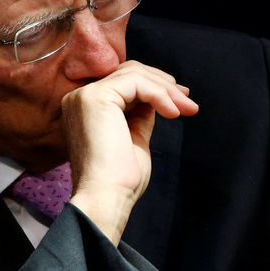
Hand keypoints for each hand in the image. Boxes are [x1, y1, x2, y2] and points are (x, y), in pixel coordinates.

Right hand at [62, 60, 197, 243]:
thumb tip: (158, 98)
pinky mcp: (96, 97)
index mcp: (86, 108)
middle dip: (165, 85)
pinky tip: (173, 113)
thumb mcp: (135, 138)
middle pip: (130, 72)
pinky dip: (160, 94)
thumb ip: (140, 115)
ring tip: (186, 109)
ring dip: (167, 90)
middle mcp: (80, 98)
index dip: (155, 86)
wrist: (107, 198)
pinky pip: (137, 82)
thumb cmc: (120, 180)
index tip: (181, 100)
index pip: (124, 82)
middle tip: (189, 102)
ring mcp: (85, 96)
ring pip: (136, 74)